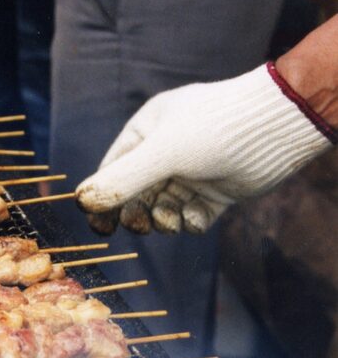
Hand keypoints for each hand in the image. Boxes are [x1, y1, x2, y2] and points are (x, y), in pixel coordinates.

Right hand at [76, 63, 333, 234]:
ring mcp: (193, 173)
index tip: (96, 224)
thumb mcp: (161, 154)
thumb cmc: (214, 130)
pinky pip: (192, 215)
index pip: (114, 168)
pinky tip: (197, 217)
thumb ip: (122, 179)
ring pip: (164, 208)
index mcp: (149, 131)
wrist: (275, 131)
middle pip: (137, 193)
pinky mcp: (216, 192)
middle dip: (136, 213)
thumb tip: (83, 201)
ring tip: (171, 220)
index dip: (103, 196)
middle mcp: (168, 152)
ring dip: (163, 220)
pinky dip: (191, 222)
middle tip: (138, 226)